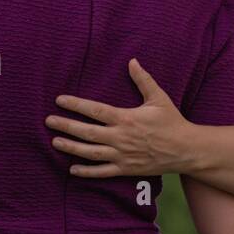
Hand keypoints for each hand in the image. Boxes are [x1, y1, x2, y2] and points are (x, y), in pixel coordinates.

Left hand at [47, 59, 190, 177]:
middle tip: (48, 120)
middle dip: (66, 125)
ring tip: (55, 141)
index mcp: (126, 118)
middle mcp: (120, 137)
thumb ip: (143, 80)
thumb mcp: (159, 98)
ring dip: (71, 147)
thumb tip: (132, 61)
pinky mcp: (125, 169)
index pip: (95, 110)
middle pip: (87, 132)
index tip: (60, 100)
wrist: (185, 149)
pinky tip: (73, 169)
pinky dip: (86, 171)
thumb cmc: (172, 121)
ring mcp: (122, 154)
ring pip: (90, 152)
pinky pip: (102, 172)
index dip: (76, 105)